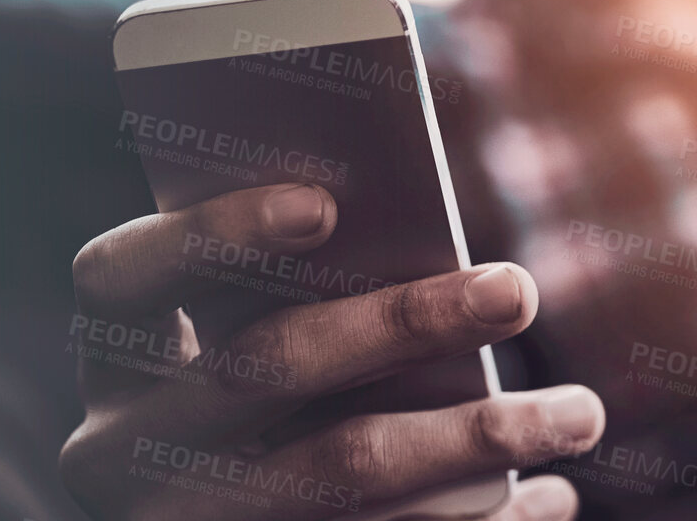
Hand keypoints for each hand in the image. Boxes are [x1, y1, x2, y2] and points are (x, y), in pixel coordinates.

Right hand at [58, 183, 601, 519]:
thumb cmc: (276, 412)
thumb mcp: (260, 349)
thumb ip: (306, 292)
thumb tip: (432, 233)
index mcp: (116, 364)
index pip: (119, 275)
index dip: (213, 232)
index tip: (323, 205)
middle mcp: (123, 452)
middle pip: (266, 365)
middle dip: (404, 319)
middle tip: (518, 287)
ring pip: (341, 467)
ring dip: (479, 434)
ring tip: (581, 411)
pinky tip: (547, 498)